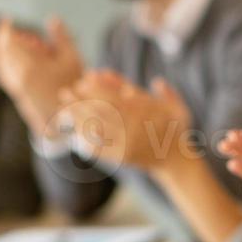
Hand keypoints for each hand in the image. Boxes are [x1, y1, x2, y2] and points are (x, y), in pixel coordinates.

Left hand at [0, 16, 83, 135]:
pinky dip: (2, 62)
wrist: (69, 116)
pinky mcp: (17, 93)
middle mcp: (18, 78)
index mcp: (30, 68)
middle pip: (1, 52)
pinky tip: (8, 58)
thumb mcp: (72, 59)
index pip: (8, 43)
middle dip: (2, 38)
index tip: (6, 19)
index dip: (4, 29)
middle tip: (7, 28)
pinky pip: (3, 73)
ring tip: (8, 40)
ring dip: (1, 49)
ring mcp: (16, 87)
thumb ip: (61, 37)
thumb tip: (53, 18)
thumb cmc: (73, 86)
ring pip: (0, 63)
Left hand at [58, 71, 190, 171]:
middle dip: (80, 101)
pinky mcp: (123, 158)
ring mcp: (127, 143)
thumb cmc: (176, 129)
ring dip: (78, 119)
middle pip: (100, 111)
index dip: (94, 89)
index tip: (81, 82)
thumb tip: (157, 81)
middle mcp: (134, 127)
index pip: (113, 97)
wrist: (176, 160)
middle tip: (64, 92)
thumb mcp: (178, 108)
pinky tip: (75, 135)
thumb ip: (168, 94)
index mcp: (144, 111)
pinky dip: (87, 141)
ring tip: (63, 111)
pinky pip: (101, 149)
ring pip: (97, 128)